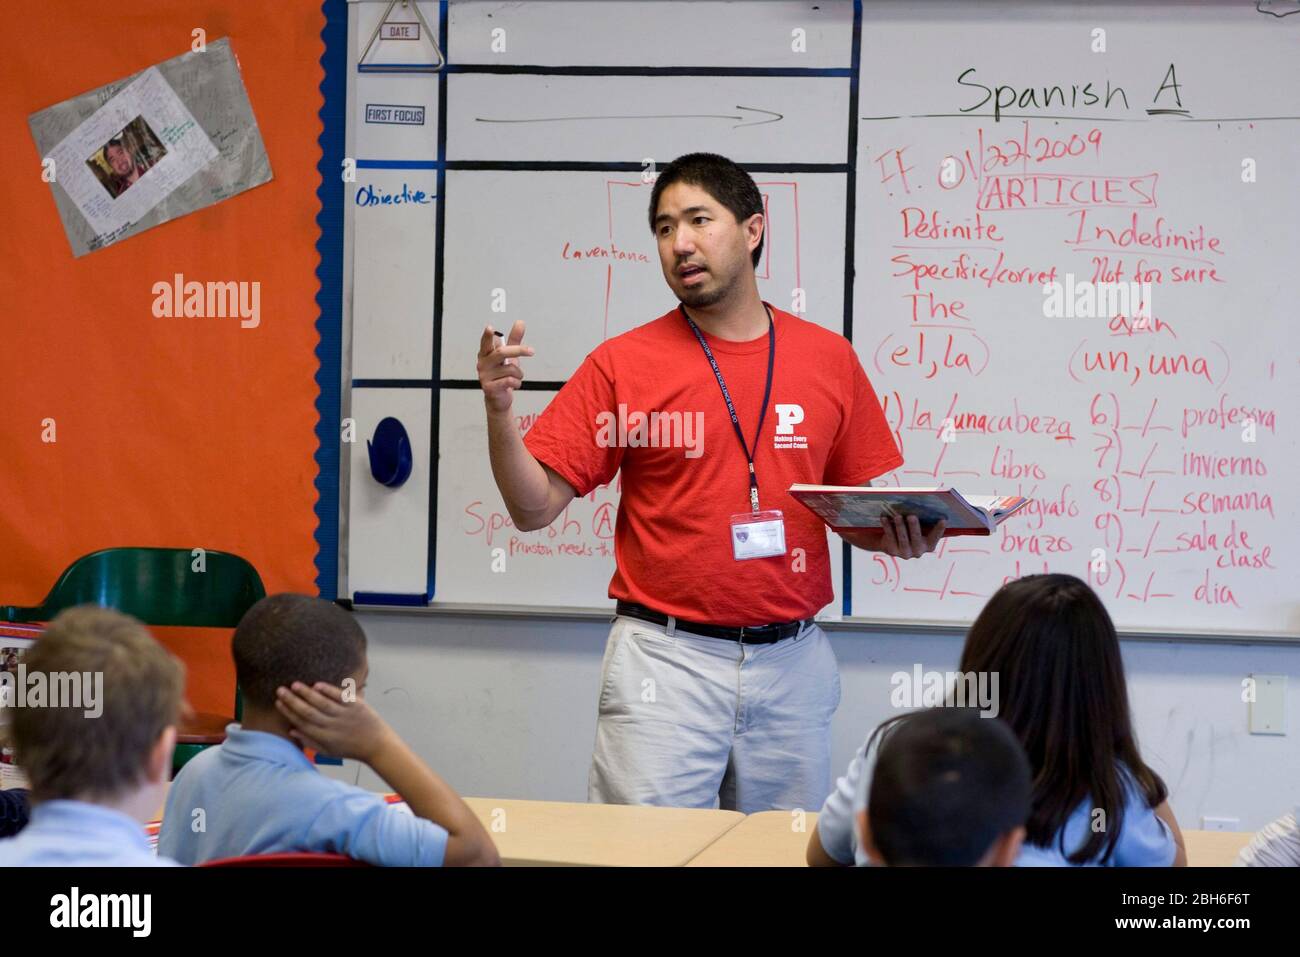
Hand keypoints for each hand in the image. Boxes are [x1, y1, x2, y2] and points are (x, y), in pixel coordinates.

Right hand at [274, 681, 395, 763]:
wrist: (377, 745)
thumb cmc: (350, 748)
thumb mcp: (328, 751)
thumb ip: (309, 741)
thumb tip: (291, 730)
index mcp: (324, 737)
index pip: (301, 723)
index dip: (288, 712)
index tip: (278, 702)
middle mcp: (332, 726)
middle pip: (308, 712)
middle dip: (292, 701)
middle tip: (280, 690)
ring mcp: (344, 715)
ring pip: (321, 703)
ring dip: (306, 693)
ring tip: (294, 685)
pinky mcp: (356, 706)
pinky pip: (340, 697)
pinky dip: (328, 690)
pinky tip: (317, 684)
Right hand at [477, 320, 534, 413]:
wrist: (499, 399)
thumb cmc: (503, 375)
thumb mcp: (510, 357)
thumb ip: (514, 340)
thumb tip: (520, 322)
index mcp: (485, 354)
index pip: (485, 343)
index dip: (487, 336)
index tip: (490, 328)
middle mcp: (482, 363)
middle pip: (501, 352)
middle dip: (518, 351)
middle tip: (531, 351)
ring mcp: (484, 376)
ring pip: (510, 369)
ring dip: (519, 374)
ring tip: (515, 378)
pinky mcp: (489, 387)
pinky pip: (510, 381)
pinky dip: (517, 383)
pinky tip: (513, 385)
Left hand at [878, 514, 945, 558]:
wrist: (891, 542)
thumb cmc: (910, 530)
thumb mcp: (919, 526)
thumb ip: (924, 519)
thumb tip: (924, 504)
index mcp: (928, 545)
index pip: (935, 537)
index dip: (939, 529)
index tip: (943, 519)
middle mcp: (918, 552)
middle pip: (916, 538)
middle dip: (914, 527)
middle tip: (912, 516)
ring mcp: (905, 553)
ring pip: (902, 538)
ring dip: (900, 526)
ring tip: (897, 516)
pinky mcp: (892, 551)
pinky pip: (890, 537)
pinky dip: (887, 526)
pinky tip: (884, 517)